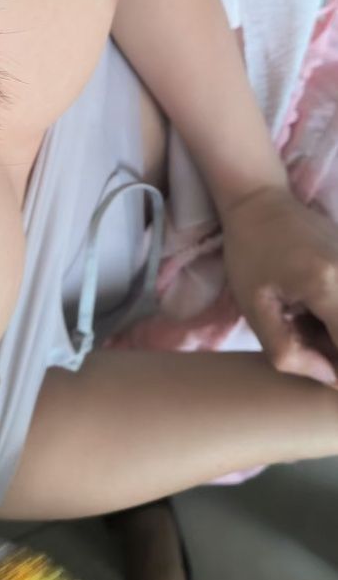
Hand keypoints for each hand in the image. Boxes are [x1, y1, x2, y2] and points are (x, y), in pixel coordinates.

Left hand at [222, 187, 337, 386]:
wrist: (261, 202)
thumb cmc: (250, 254)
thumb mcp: (255, 309)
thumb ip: (288, 351)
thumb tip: (330, 377)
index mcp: (326, 286)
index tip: (321, 375)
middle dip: (336, 352)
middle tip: (304, 339)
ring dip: (335, 332)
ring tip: (305, 322)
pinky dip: (336, 317)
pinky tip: (314, 310)